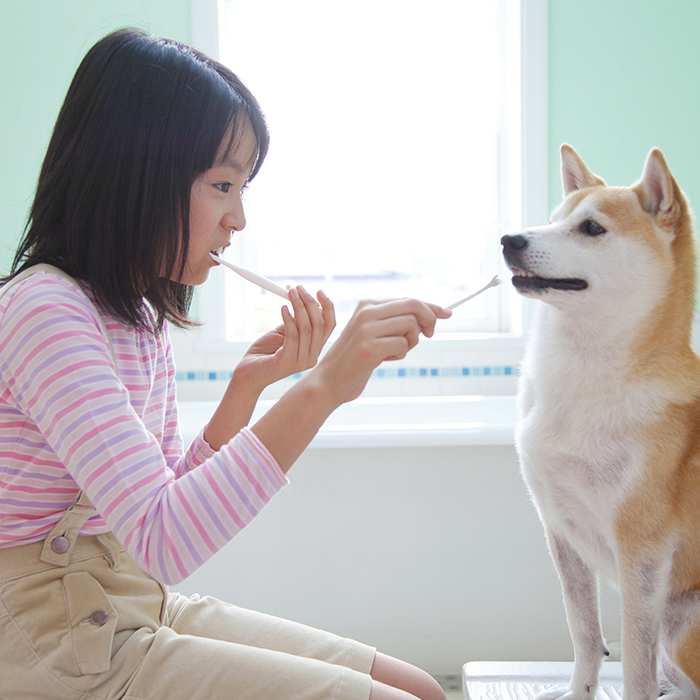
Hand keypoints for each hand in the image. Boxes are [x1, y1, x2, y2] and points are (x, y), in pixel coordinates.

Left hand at [233, 285, 335, 391]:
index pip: (329, 326)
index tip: (319, 290)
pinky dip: (288, 318)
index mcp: (314, 349)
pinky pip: (292, 335)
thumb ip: (296, 322)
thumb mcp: (284, 333)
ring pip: (306, 328)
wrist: (247, 373)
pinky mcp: (287, 361)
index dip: (327, 307)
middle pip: (319, 325)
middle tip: (298, 288)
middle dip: (310, 302)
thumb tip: (304, 301)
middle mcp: (312, 357)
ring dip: (298, 306)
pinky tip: (283, 308)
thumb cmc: (265, 352)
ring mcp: (301, 361)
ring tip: (290, 293)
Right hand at [311, 297, 451, 404]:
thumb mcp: (373, 334)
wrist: (329, 381)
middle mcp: (366, 312)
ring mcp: (367, 329)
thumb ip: (395, 322)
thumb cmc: (356, 360)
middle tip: (429, 335)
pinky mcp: (369, 347)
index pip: (408, 299)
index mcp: (367, 305)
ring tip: (393, 352)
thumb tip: (432, 315)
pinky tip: (382, 360)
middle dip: (429, 319)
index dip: (431, 306)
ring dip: (410, 342)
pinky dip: (399, 355)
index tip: (447, 313)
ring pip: (411, 326)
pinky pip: (403, 345)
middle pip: (413, 305)